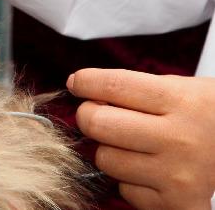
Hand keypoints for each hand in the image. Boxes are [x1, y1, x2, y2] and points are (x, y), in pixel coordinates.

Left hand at [69, 68, 214, 209]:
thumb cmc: (205, 116)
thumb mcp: (181, 89)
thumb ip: (134, 88)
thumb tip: (81, 86)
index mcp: (182, 101)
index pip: (113, 86)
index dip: (85, 82)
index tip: (77, 83)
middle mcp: (181, 139)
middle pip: (98, 124)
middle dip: (91, 116)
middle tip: (100, 114)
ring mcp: (178, 175)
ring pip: (105, 159)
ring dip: (111, 150)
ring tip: (135, 145)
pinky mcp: (177, 204)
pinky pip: (125, 190)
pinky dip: (131, 180)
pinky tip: (152, 170)